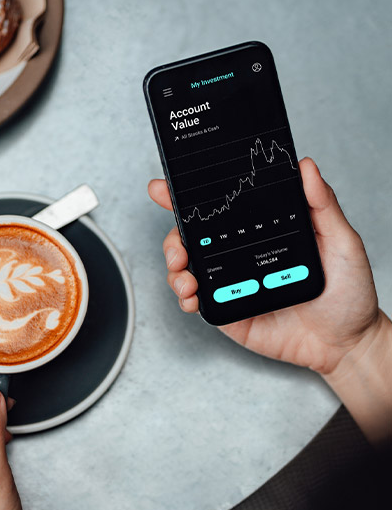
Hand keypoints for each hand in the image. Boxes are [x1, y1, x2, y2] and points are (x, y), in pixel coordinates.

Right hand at [148, 157, 381, 375]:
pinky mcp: (227, 311)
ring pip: (186, 269)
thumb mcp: (341, 241)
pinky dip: (185, 298)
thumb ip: (322, 205)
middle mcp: (239, 255)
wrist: (345, 342)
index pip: (218, 209)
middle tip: (178, 250)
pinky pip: (196, 302)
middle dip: (172, 241)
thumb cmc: (347, 292)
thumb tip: (307, 168)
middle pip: (190, 238)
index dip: (186, 198)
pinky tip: (191, 297)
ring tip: (186, 278)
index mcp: (259, 232)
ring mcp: (230, 284)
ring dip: (175, 270)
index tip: (162, 188)